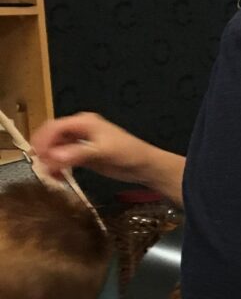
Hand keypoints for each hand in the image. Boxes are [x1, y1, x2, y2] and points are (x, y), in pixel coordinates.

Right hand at [30, 112, 159, 184]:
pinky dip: (58, 166)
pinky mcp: (83, 155)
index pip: (55, 127)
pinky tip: (58, 177)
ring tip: (50, 174)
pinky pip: (64, 158)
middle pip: (52, 136)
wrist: (145, 166)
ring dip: (50, 160)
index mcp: (83, 122)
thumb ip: (78, 154)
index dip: (43, 140)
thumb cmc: (128, 154)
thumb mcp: (103, 152)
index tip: (37, 156)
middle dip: (44, 150)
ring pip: (56, 148)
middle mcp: (79, 129)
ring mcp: (80, 142)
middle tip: (41, 166)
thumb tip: (53, 157)